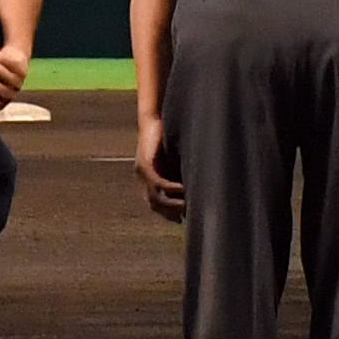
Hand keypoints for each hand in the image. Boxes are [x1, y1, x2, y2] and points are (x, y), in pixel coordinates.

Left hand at [135, 110, 185, 224]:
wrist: (153, 118)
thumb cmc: (165, 137)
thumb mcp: (173, 159)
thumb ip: (179, 173)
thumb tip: (196, 187)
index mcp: (147, 180)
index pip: (156, 206)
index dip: (169, 215)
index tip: (183, 219)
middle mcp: (142, 179)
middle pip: (154, 205)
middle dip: (170, 213)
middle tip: (186, 216)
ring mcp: (141, 172)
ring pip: (154, 197)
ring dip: (171, 204)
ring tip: (186, 206)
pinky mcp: (144, 163)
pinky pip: (157, 182)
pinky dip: (169, 188)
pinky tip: (182, 189)